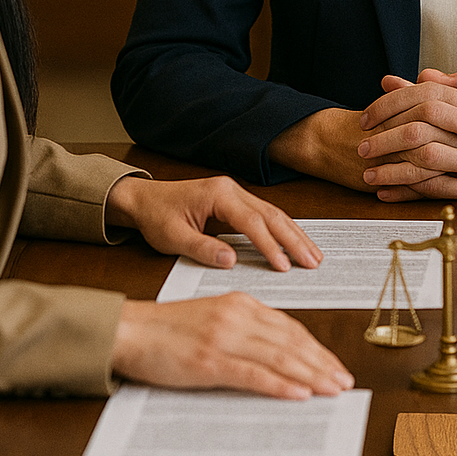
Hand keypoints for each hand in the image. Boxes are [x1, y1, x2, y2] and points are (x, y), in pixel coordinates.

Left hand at [105, 175, 322, 270]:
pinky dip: (283, 230)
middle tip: (313, 261)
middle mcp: (232, 190)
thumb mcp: (172, 237)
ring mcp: (236, 193)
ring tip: (313, 255)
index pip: (252, 222)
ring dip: (294, 235)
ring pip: (273, 214)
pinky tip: (295, 243)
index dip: (270, 245)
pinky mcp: (236, 202)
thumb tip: (231, 261)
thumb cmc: (156, 215)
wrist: (143, 199)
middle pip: (272, 215)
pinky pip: (265, 215)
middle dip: (294, 239)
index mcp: (218, 194)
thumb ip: (202, 248)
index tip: (284, 265)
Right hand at [111, 294, 354, 397]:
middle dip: (322, 363)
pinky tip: (299, 394)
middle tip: (344, 382)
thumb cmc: (167, 329)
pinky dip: (281, 385)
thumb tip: (276, 353)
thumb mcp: (213, 317)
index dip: (316, 348)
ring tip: (332, 390)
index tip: (334, 365)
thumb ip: (244, 329)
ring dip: (311, 375)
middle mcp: (238, 317)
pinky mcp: (210, 361)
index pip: (290, 328)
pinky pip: (254, 375)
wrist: (129, 330)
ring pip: (280, 358)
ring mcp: (225, 338)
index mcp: (242, 304)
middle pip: (292, 342)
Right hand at [267, 86, 456, 194]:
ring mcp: (388, 154)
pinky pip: (419, 186)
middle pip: (431, 132)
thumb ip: (437, 86)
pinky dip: (447, 190)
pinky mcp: (387, 178)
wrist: (330, 141)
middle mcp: (394, 128)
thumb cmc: (375, 121)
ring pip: (426, 161)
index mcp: (401, 106)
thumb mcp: (406, 99)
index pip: (433, 105)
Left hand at [358, 70, 456, 200]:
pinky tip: (386, 194)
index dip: (390, 105)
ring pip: (426, 159)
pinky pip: (436, 188)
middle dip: (385, 138)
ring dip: (393, 168)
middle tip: (362, 146)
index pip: (421, 96)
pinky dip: (408, 192)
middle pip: (420, 127)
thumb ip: (426, 91)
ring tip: (368, 174)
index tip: (366, 116)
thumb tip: (390, 80)